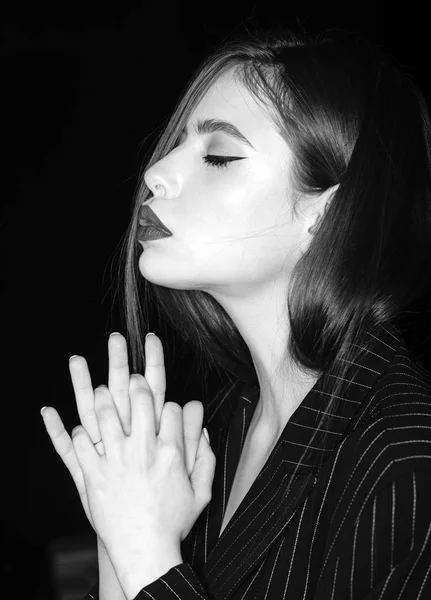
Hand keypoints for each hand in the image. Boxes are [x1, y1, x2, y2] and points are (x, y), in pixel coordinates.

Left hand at [41, 332, 214, 550]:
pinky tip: (56, 414)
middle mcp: (142, 449)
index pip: (170, 407)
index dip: (168, 402)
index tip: (165, 404)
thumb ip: (206, 455)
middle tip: (131, 371)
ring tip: (96, 379)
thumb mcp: (202, 490)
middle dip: (136, 380)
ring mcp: (114, 460)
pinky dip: (65, 430)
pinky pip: (75, 444)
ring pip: (104, 412)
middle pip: (138, 398)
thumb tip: (203, 425)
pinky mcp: (92, 475)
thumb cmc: (174, 522)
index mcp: (170, 451)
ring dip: (100, 394)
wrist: (145, 550)